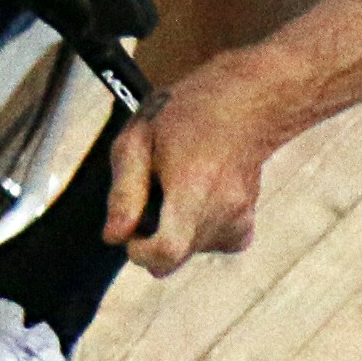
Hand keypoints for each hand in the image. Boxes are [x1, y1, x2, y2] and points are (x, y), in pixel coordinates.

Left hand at [99, 64, 279, 273]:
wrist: (247, 103)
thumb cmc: (188, 114)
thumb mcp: (139, 138)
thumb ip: (124, 191)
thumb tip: (114, 237)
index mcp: (193, 186)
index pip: (167, 252)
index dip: (141, 252)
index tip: (134, 233)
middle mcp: (222, 210)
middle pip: (173, 257)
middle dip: (152, 236)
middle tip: (153, 194)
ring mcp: (238, 221)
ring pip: (187, 252)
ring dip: (173, 230)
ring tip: (178, 186)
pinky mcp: (244, 228)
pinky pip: (208, 246)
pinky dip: (196, 232)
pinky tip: (197, 199)